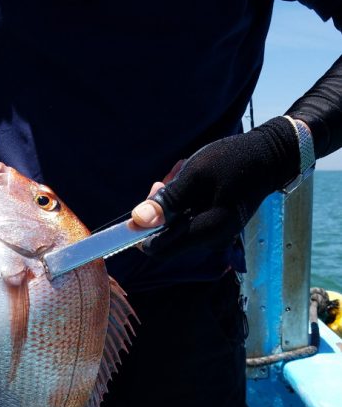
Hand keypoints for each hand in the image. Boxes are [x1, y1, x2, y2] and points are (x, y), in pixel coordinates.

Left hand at [131, 117, 301, 257]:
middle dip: (160, 209)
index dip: (141, 233)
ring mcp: (214, 235)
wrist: (270, 157)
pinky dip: (184, 201)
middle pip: (166, 236)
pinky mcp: (215, 226)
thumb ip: (167, 202)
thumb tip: (137, 221)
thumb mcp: (195, 175)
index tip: (139, 208)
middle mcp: (210, 240)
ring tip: (183, 173)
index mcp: (207, 232)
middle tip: (167, 178)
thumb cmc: (233, 161)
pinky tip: (192, 180)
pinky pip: (188, 219)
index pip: (159, 249)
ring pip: (176, 225)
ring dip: (172, 201)